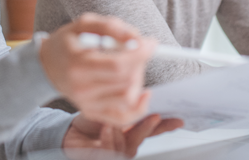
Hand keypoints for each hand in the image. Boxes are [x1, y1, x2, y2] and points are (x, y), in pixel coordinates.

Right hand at [39, 13, 155, 125]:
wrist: (47, 66)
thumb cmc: (67, 42)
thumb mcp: (84, 24)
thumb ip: (110, 26)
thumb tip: (137, 38)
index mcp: (78, 64)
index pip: (118, 65)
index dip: (140, 54)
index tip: (150, 43)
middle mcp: (82, 88)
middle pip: (126, 80)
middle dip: (139, 63)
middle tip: (136, 51)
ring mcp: (87, 104)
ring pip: (128, 97)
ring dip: (137, 79)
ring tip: (130, 66)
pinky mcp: (93, 113)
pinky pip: (124, 117)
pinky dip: (139, 107)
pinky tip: (142, 92)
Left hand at [63, 113, 183, 158]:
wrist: (70, 132)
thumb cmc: (89, 121)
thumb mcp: (107, 108)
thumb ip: (126, 107)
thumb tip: (143, 95)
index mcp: (132, 130)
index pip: (154, 128)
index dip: (167, 125)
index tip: (178, 118)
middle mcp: (129, 143)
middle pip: (146, 138)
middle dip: (150, 127)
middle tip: (153, 115)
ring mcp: (118, 154)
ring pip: (129, 147)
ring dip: (122, 132)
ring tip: (112, 122)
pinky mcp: (105, 159)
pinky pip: (112, 153)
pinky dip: (109, 140)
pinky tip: (105, 129)